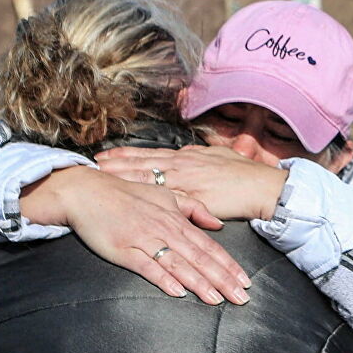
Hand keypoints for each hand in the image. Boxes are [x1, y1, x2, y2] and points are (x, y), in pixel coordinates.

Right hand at [22, 167, 249, 305]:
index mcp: (176, 219)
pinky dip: (163, 278)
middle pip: (200, 258)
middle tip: (241, 298)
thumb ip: (193, 208)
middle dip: (223, 279)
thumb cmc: (127, 193)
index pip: (209, 246)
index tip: (245, 281)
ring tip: (217, 299)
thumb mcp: (165, 195)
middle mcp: (165, 230)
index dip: (229, 265)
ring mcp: (144, 239)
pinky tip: (178, 291)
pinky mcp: (123, 249)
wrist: (87, 190)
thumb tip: (217, 223)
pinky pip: (147, 266)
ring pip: (178, 264)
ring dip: (199, 283)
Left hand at [95, 144, 289, 221]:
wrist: (263, 187)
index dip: (124, 154)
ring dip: (123, 178)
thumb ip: (198, 156)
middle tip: (90, 165)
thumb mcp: (218, 157)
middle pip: (140, 164)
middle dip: (114, 165)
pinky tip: (129, 199)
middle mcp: (182, 166)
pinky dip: (145, 198)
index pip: (148, 154)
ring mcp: (186, 181)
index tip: (103, 154)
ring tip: (100, 178)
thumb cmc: (244, 174)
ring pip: (147, 178)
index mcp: (187, 157)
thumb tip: (184, 152)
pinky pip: (163, 199)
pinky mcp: (193, 198)